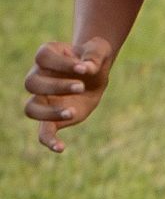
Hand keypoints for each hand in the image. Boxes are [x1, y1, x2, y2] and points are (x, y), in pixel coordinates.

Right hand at [24, 34, 113, 152]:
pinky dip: (49, 140)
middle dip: (56, 86)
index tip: (82, 67)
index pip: (43, 57)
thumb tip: (88, 68)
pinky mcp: (52, 118)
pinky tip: (61, 148)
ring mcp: (42, 99)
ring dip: (49, 112)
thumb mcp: (100, 50)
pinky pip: (43, 132)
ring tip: (73, 111)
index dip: (61, 63)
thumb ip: (95, 55)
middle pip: (32, 82)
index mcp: (48, 56)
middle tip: (81, 87)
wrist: (95, 75)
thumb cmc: (93, 58)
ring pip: (30, 108)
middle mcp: (38, 77)